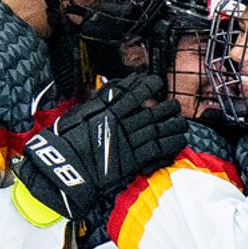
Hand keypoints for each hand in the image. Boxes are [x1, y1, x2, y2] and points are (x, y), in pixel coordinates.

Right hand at [11, 74, 188, 225]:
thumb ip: (102, 98)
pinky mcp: (132, 161)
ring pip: (158, 131)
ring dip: (174, 126)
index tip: (157, 82)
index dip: (148, 87)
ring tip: (182, 123)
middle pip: (152, 113)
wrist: (65, 167)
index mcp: (109, 112)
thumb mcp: (81, 113)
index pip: (134, 95)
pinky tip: (180, 140)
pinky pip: (157, 150)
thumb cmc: (68, 139)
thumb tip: (120, 83)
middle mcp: (121, 125)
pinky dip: (171, 144)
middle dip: (167, 108)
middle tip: (175, 106)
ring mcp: (128, 143)